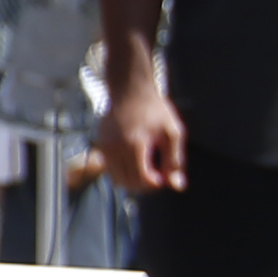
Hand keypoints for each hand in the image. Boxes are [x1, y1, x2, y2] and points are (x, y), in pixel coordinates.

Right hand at [94, 81, 189, 196]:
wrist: (130, 90)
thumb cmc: (154, 110)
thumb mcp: (172, 133)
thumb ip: (175, 161)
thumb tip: (178, 185)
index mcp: (135, 144)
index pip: (143, 179)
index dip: (156, 183)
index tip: (164, 176)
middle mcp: (115, 147)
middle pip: (128, 183)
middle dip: (145, 185)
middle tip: (158, 175)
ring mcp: (104, 147)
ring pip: (117, 179)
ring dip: (132, 181)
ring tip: (146, 169)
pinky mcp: (99, 145)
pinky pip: (110, 169)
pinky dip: (122, 172)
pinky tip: (135, 161)